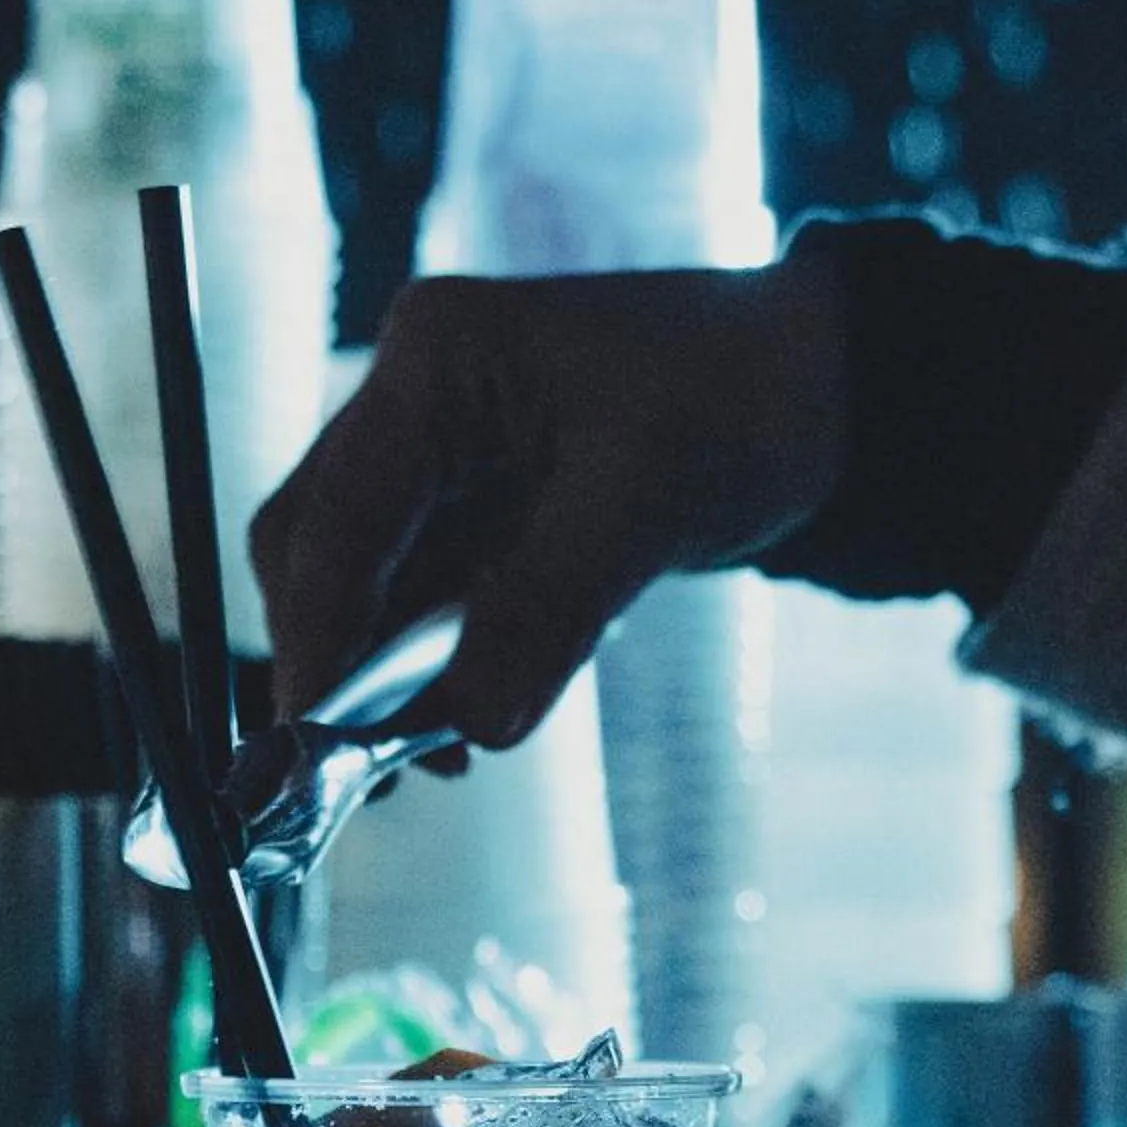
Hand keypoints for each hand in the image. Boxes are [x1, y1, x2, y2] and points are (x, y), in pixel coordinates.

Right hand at [250, 243, 848, 750]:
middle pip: (316, 552)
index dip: (316, 633)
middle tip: (364, 765)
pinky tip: (471, 722)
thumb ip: (547, 613)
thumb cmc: (738, 400)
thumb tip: (471, 723)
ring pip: (364, 594)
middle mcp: (415, 406)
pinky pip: (422, 614)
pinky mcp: (477, 523)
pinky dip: (435, 675)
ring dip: (382, 681)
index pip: (334, 515)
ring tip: (440, 758)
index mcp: (436, 361)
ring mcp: (441, 467)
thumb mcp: (646, 504)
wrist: (813, 393)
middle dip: (336, 660)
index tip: (313, 734)